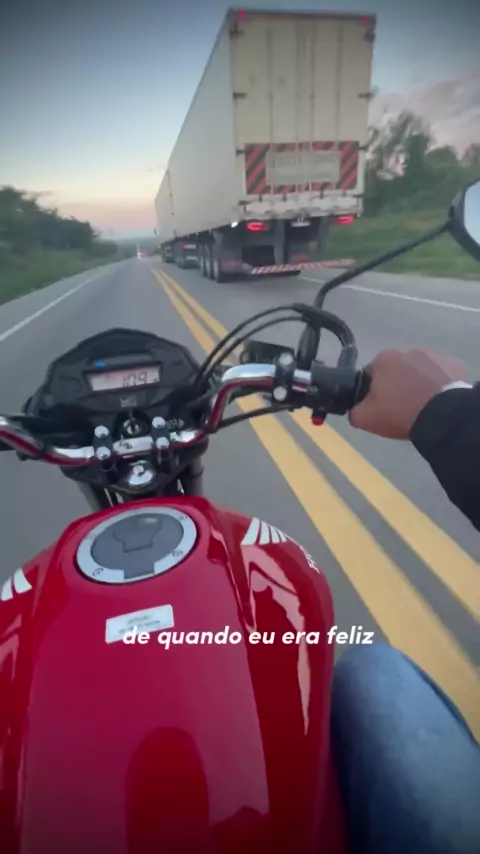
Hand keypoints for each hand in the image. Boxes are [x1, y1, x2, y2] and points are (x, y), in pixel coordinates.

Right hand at [349, 348, 468, 438]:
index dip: (372, 392)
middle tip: (400, 407)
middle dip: (396, 385)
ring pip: (419, 370)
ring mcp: (434, 355)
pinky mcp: (454, 365)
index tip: (380, 406)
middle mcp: (408, 350)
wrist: (443, 416)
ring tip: (421, 405)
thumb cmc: (400, 413)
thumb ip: (353, 410)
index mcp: (384, 359)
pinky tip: (439, 400)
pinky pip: (442, 374)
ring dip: (418, 383)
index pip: (370, 375)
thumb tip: (355, 408)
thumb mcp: (365, 418)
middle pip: (396, 370)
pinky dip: (439, 384)